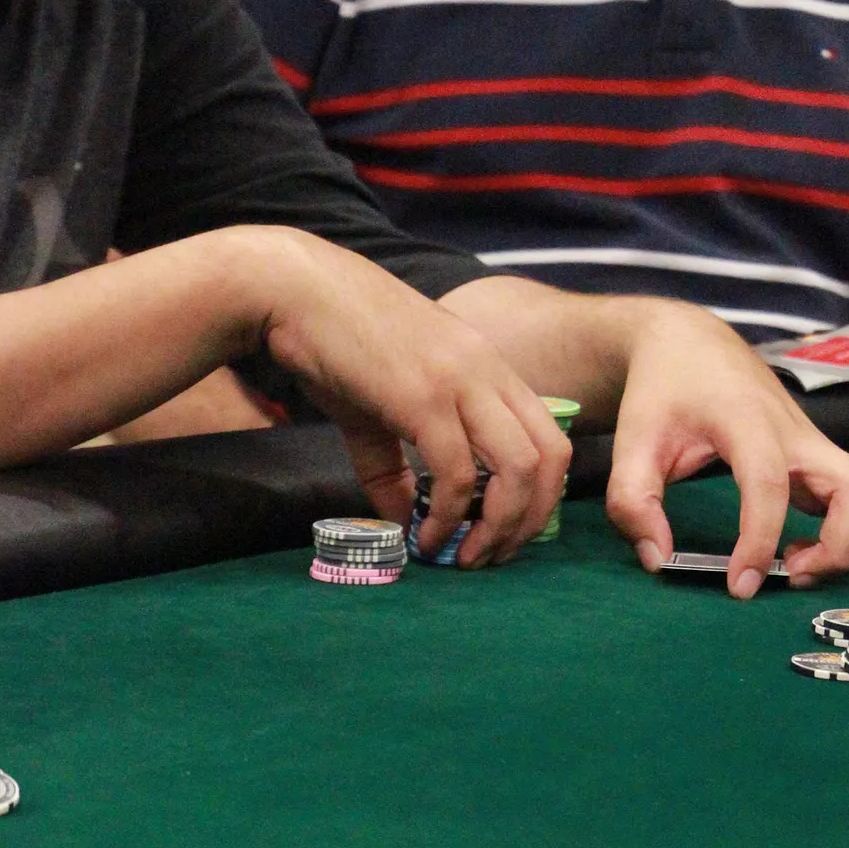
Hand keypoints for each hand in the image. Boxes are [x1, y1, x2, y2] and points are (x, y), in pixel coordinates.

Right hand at [253, 229, 572, 561]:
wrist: (296, 291)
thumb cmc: (334, 341)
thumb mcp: (376, 409)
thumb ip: (393, 468)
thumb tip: (402, 525)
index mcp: (488, 367)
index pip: (551, 437)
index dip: (539, 496)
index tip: (502, 532)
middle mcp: (488, 371)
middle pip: (552, 458)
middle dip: (530, 521)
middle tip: (490, 556)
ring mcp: (460, 380)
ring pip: (519, 468)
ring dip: (498, 527)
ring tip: (462, 556)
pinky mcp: (423, 396)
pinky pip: (456, 473)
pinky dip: (445, 516)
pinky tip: (421, 536)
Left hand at [601, 307, 848, 595]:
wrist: (693, 343)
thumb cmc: (663, 389)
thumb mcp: (632, 440)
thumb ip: (633, 501)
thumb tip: (658, 558)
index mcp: (747, 421)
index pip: (769, 485)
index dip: (760, 540)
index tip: (740, 585)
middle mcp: (795, 432)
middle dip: (839, 549)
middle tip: (789, 572)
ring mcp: (814, 443)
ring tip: (798, 562)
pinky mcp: (818, 455)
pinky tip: (801, 542)